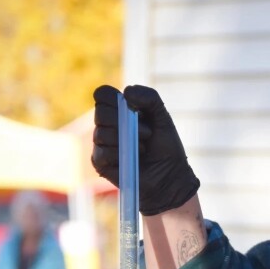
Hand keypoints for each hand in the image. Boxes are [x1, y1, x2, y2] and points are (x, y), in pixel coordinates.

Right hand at [92, 84, 199, 214]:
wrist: (169, 176)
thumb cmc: (166, 147)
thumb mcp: (163, 118)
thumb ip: (150, 97)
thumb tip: (126, 92)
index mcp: (120, 110)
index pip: (102, 94)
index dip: (113, 98)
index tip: (132, 108)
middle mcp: (107, 124)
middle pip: (100, 112)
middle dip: (124, 121)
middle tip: (147, 133)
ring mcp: (102, 143)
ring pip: (100, 132)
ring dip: (127, 140)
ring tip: (143, 148)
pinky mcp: (100, 161)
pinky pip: (101, 152)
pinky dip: (119, 154)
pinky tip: (132, 158)